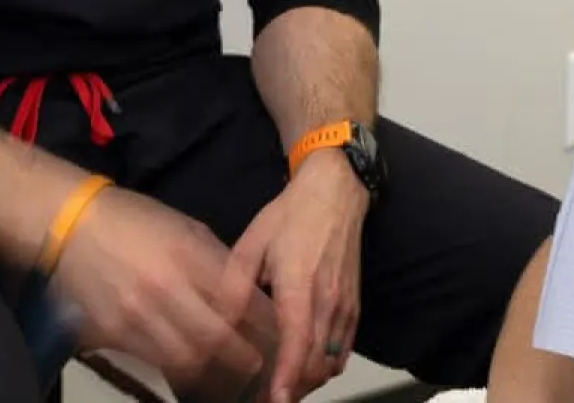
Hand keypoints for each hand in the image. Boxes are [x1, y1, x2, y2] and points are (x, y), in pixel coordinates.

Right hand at [48, 186, 266, 387]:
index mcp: (190, 254)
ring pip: (185, 358)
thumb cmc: (135, 220)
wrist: (73, 225)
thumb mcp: (186, 227)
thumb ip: (216, 261)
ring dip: (207, 365)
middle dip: (241, 355)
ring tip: (218, 364)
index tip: (275, 332)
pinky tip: (182, 357)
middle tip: (253, 362)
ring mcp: (137, 313)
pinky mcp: (113, 332)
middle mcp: (166, 287)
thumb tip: (244, 293)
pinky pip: (152, 359)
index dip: (261, 322)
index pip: (238, 299)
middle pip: (216, 337)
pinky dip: (172, 362)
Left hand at [216, 152, 369, 402]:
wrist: (335, 192)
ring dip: (310, 380)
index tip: (275, 401)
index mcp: (299, 288)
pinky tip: (307, 366)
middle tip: (267, 399)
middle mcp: (328, 302)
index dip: (287, 379)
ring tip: (284, 386)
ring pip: (332, 361)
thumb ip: (235, 285)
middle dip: (295, 389)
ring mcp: (345, 306)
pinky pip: (344, 349)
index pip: (297, 346)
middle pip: (316, 364)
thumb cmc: (292, 215)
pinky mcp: (355, 304)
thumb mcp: (252, 243)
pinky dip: (327, 365)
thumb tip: (218, 321)